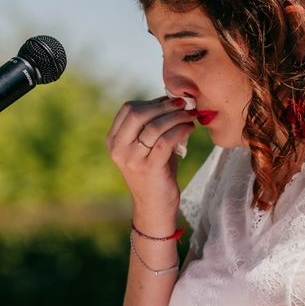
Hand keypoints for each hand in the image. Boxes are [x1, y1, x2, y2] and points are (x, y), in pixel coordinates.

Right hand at [106, 96, 195, 228]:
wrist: (155, 207)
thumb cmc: (155, 172)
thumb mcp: (146, 147)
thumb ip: (153, 125)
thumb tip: (171, 99)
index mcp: (114, 141)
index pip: (128, 109)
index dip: (152, 101)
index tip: (171, 100)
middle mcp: (118, 149)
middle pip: (139, 114)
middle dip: (164, 106)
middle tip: (184, 104)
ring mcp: (132, 159)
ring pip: (154, 126)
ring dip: (176, 117)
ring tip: (191, 116)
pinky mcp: (148, 168)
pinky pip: (165, 141)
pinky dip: (180, 130)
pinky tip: (189, 129)